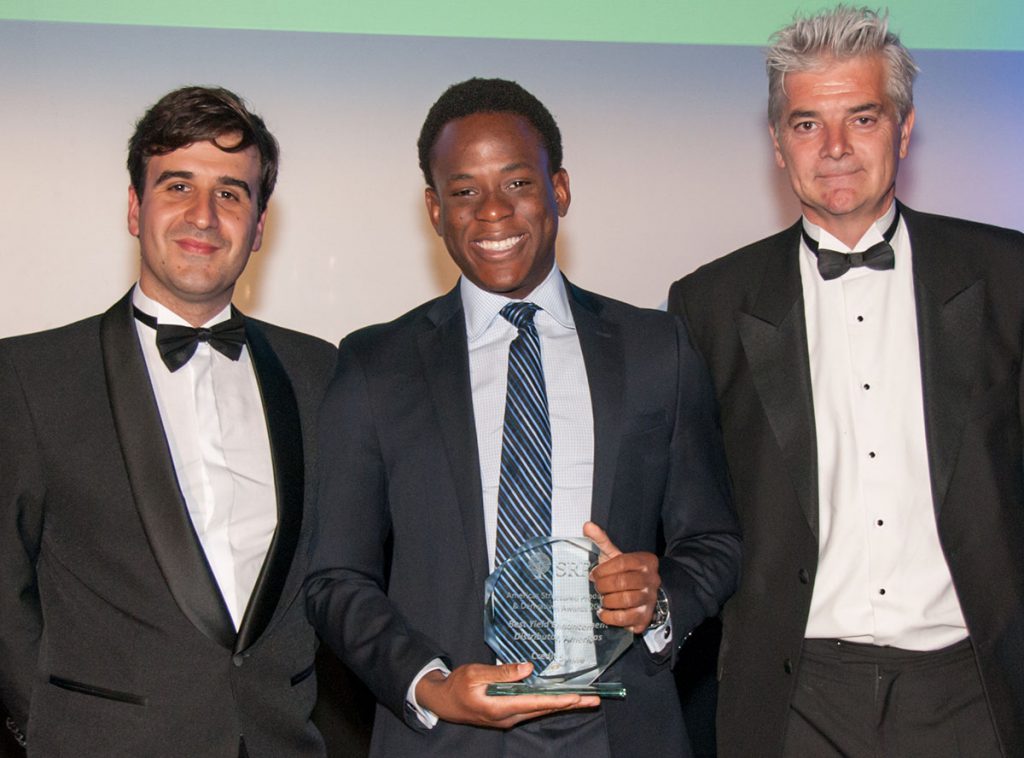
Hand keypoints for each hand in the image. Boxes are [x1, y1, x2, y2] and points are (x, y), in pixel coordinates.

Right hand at [415, 662, 599, 728]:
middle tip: (594, 700)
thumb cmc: (457, 686)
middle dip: (570, 705)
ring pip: (540, 710)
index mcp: (500, 707)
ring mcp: (509, 718)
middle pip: (544, 709)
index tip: (577, 697)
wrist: (443, 702)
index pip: (535, 703)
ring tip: (585, 700)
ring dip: (563, 705)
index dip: (557, 700)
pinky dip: (549, 704)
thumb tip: (528, 669)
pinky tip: (561, 699)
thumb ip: (502, 672)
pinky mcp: (508, 714)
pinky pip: (533, 709)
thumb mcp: (475, 674)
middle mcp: (508, 717)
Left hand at [584, 521, 660, 633]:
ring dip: (607, 600)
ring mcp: (650, 599)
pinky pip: (625, 618)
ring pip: (625, 600)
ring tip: (602, 598)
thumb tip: (587, 525)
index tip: (593, 574)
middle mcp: (652, 580)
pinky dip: (610, 616)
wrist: (644, 595)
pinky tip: (604, 612)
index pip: (622, 562)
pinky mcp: (645, 617)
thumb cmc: (626, 573)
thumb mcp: (616, 556)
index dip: (604, 569)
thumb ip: (602, 541)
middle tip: (596, 586)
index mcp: (646, 561)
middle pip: (622, 582)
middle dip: (603, 585)